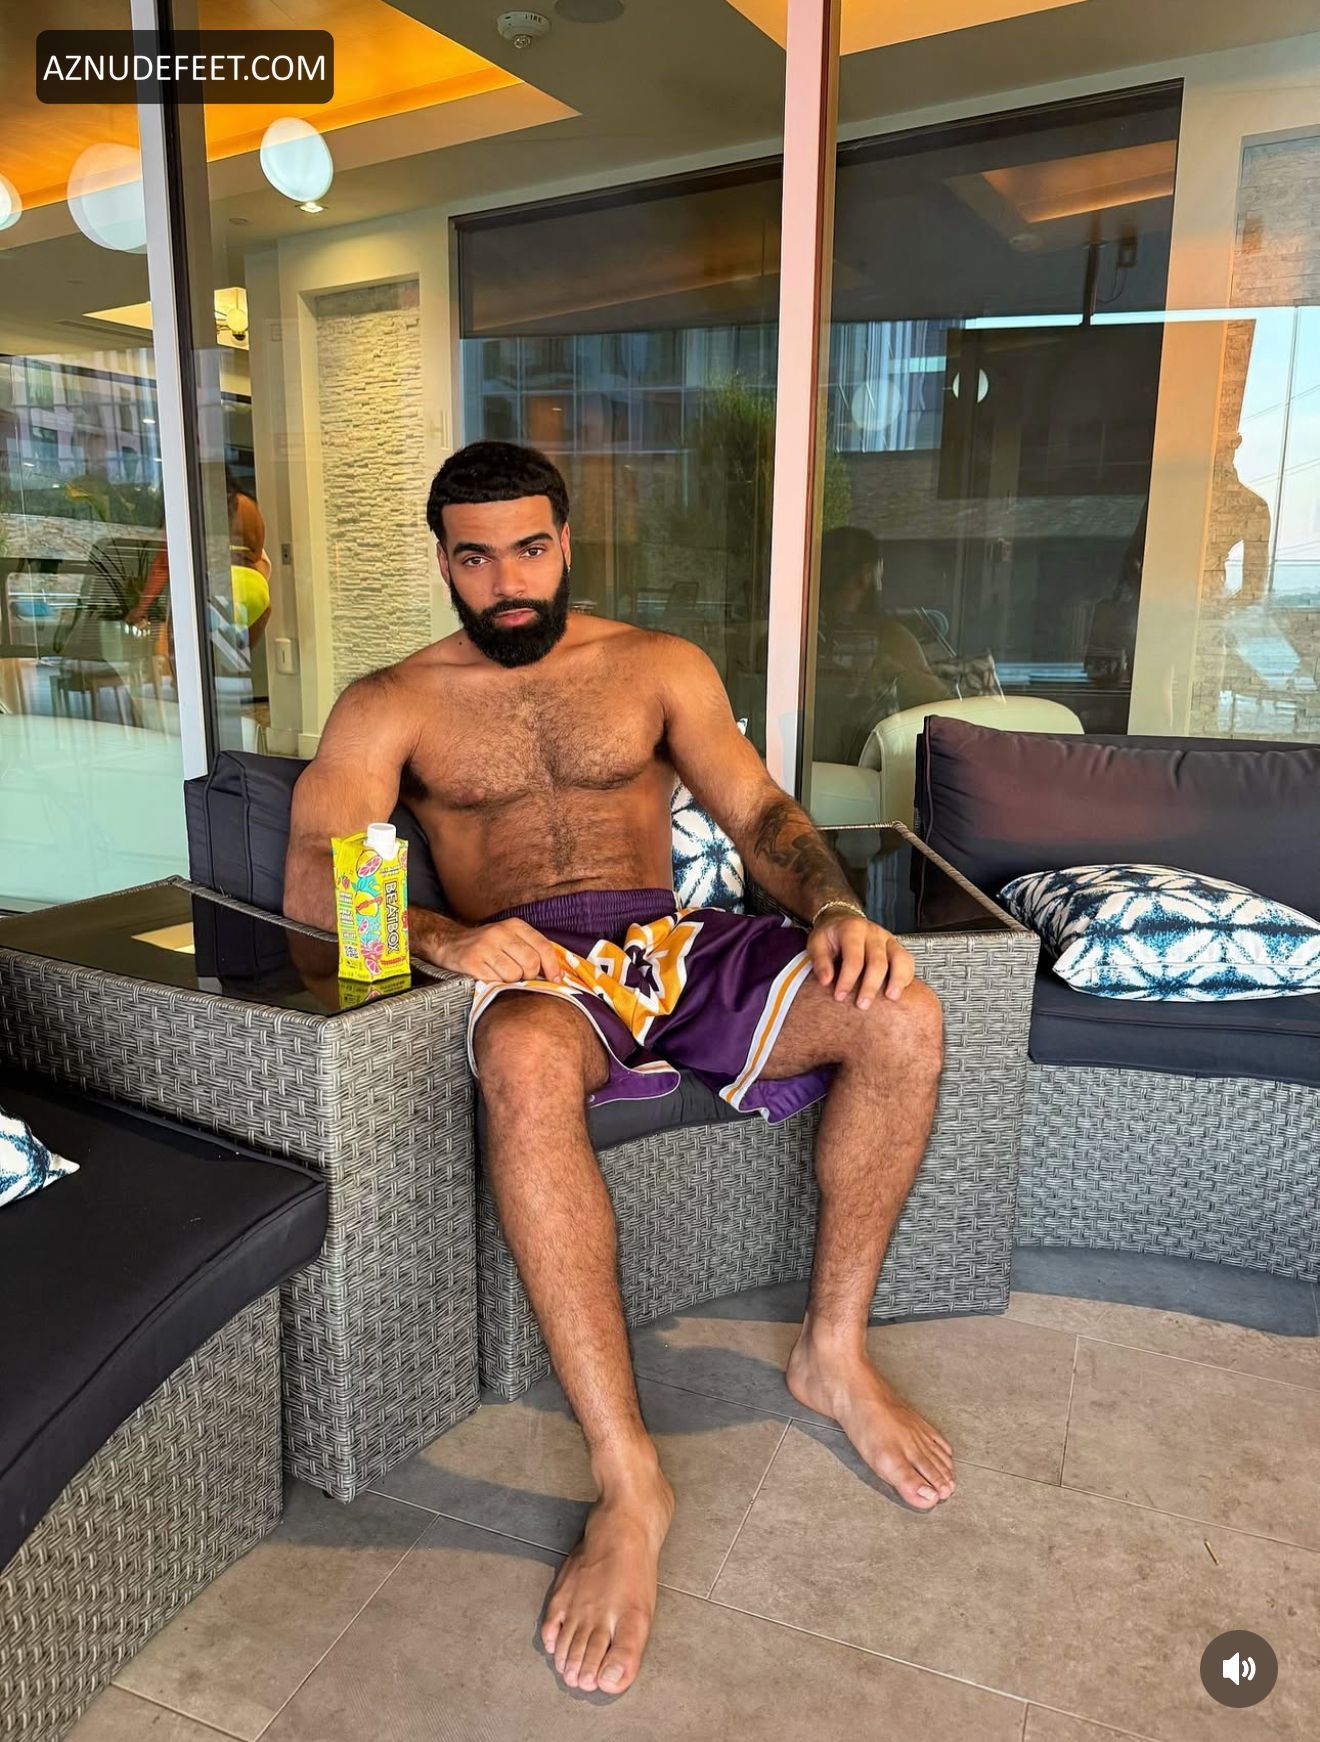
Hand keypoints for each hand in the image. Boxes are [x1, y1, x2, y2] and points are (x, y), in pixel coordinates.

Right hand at [432, 917, 563, 984]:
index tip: (555, 980)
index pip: (543, 946)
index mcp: (515, 925)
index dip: (552, 967)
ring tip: (501, 975)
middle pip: (531, 963)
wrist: (449, 943)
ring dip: (510, 982)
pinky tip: (489, 977)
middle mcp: (500, 932)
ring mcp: (485, 946)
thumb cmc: (487, 946)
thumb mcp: (511, 938)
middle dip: (529, 976)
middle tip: (519, 977)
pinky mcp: (472, 962)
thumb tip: (557, 975)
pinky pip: (495, 982)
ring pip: (514, 975)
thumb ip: (533, 950)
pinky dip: (495, 984)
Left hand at [807, 911, 914, 1010]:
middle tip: (862, 1005)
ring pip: (899, 958)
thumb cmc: (830, 936)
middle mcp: (873, 932)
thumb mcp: (816, 943)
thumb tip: (826, 981)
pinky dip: (906, 976)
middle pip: (878, 961)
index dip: (847, 980)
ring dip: (897, 980)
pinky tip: (898, 991)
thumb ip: (820, 961)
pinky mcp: (896, 947)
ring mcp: (887, 939)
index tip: (839, 996)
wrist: (842, 920)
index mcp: (852, 929)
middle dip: (870, 986)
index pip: (853, 958)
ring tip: (891, 998)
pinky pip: (907, 961)